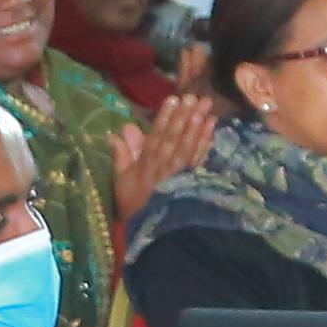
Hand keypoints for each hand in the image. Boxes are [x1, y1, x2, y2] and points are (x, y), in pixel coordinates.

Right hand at [106, 89, 218, 229]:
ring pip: (190, 146)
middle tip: (195, 97)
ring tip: (207, 109)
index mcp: (146, 164)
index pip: (156, 136)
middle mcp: (165, 166)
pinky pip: (200, 160)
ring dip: (198, 126)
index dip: (165, 118)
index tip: (173, 99)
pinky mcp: (192, 181)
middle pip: (176, 138)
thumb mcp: (120, 182)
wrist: (153, 230)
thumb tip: (114, 133)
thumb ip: (120, 156)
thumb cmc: (134, 204)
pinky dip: (206, 144)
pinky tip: (212, 129)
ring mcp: (181, 173)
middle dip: (185, 116)